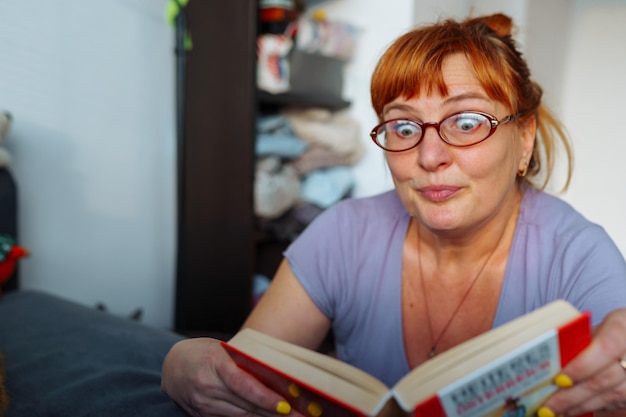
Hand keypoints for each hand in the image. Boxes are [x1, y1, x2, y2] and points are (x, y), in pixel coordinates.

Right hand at [161, 337, 305, 416]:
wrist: (171, 364)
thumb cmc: (203, 351)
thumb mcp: (223, 349)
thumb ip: (244, 362)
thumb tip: (277, 375)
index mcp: (215, 362)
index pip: (243, 384)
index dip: (265, 397)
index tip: (285, 406)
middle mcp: (206, 385)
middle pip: (246, 404)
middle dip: (274, 412)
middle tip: (301, 416)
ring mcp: (202, 403)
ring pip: (240, 415)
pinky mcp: (200, 415)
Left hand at [540, 308, 625, 415]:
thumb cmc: (601, 333)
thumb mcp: (590, 331)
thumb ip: (574, 345)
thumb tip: (545, 365)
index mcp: (622, 325)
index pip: (606, 347)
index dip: (583, 366)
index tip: (559, 381)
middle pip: (606, 377)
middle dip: (573, 395)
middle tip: (548, 406)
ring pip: (613, 394)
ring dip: (581, 405)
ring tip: (556, 411)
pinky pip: (617, 402)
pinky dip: (592, 407)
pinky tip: (573, 410)